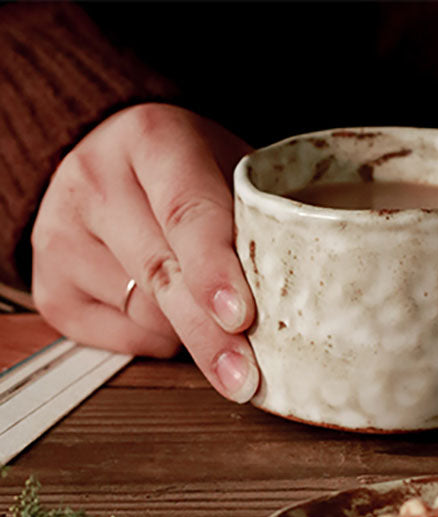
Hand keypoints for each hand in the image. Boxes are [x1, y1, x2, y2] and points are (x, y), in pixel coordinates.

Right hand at [31, 103, 258, 402]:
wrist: (110, 164)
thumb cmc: (190, 175)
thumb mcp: (231, 170)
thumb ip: (262, 220)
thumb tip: (307, 300)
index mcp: (154, 139)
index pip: (187, 213)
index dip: (215, 269)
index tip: (240, 316)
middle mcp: (96, 180)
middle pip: (163, 276)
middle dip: (211, 335)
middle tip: (245, 377)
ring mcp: (62, 234)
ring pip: (146, 315)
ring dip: (192, 332)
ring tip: (213, 310)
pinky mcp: (51, 286)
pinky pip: (123, 338)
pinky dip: (161, 342)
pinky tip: (170, 313)